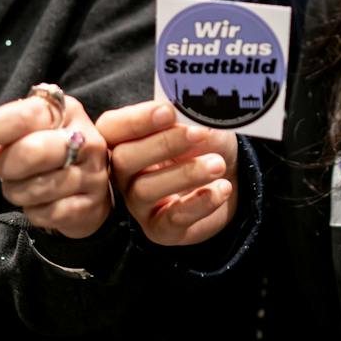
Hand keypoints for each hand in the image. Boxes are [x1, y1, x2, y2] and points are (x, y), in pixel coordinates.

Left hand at [0, 93, 111, 238]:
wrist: (88, 191)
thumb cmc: (45, 158)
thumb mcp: (19, 139)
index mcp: (64, 110)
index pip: (21, 116)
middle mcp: (84, 138)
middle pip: (30, 152)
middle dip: (3, 166)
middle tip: (0, 169)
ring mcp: (91, 173)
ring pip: (35, 188)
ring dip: (16, 191)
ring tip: (24, 185)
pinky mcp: (91, 205)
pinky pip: (46, 214)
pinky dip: (33, 211)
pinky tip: (41, 202)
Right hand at [99, 101, 237, 244]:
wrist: (228, 180)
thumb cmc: (204, 146)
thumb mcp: (200, 125)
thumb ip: (189, 119)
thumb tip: (187, 114)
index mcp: (123, 139)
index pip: (112, 127)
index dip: (136, 119)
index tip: (168, 111)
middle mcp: (122, 173)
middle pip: (122, 159)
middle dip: (162, 144)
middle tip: (199, 134)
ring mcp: (137, 204)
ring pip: (145, 190)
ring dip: (185, 174)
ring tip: (217, 164)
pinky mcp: (158, 229)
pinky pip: (170, 219)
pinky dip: (199, 203)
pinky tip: (221, 188)